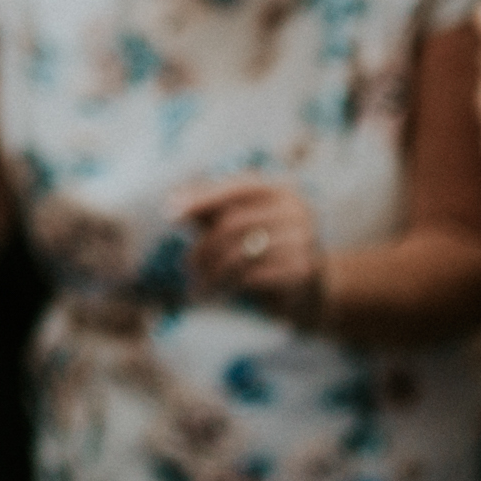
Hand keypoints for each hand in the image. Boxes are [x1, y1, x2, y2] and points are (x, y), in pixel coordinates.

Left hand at [177, 177, 325, 325]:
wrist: (311, 293)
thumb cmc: (267, 252)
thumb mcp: (240, 227)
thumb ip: (211, 213)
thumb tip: (173, 204)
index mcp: (280, 191)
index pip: (235, 187)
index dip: (201, 198)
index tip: (170, 214)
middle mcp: (296, 210)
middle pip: (232, 223)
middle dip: (203, 247)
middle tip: (186, 267)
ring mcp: (304, 240)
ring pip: (240, 253)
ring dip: (212, 272)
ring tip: (198, 285)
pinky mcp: (303, 270)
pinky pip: (254, 275)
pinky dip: (229, 285)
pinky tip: (219, 293)